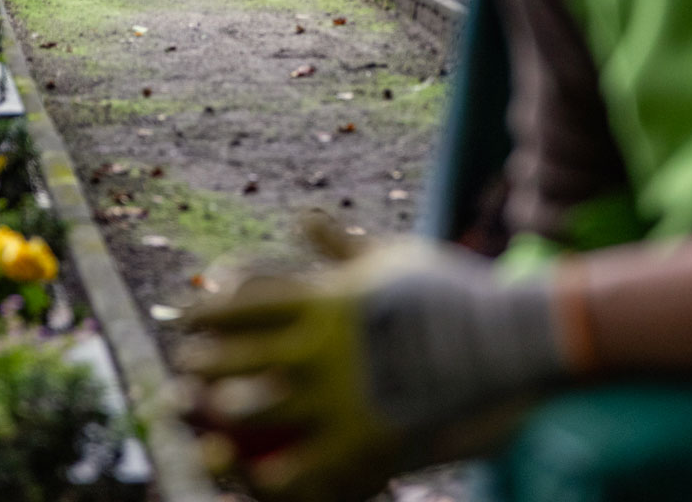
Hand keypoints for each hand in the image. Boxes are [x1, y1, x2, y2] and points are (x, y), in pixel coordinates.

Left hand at [177, 223, 555, 501]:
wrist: (507, 346)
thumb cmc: (450, 295)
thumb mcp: (393, 258)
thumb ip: (340, 245)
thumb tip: (301, 216)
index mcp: (327, 298)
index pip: (246, 305)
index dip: (208, 312)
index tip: (187, 318)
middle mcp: (325, 347)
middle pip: (242, 355)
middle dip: (203, 362)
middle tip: (184, 367)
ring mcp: (343, 397)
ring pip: (260, 410)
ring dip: (221, 412)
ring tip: (204, 415)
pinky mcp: (366, 442)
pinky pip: (305, 465)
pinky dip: (271, 471)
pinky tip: (252, 474)